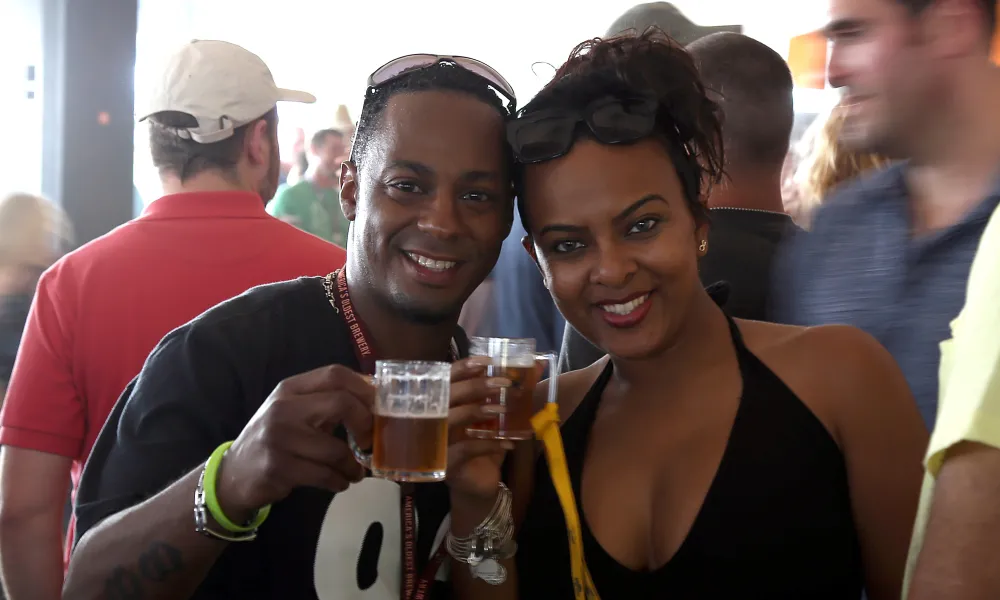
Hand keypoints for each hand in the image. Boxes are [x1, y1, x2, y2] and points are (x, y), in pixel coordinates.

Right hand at [214, 364, 374, 520]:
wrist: (234, 474)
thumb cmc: (275, 440)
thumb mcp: (295, 413)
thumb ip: (326, 403)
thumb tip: (373, 399)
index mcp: (290, 389)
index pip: (334, 374)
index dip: (364, 388)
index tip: (379, 407)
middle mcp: (283, 408)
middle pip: (341, 403)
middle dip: (364, 423)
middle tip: (370, 442)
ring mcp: (279, 438)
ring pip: (336, 449)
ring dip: (352, 465)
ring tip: (355, 472)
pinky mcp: (279, 467)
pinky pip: (324, 475)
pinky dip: (339, 481)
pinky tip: (339, 482)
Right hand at [444, 357, 512, 502]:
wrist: (478, 487)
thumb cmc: (484, 447)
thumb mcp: (492, 421)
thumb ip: (501, 398)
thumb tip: (528, 371)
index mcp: (442, 406)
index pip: (446, 380)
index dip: (463, 368)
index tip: (486, 362)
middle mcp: (434, 422)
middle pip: (446, 396)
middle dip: (474, 386)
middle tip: (502, 383)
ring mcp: (437, 443)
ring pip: (451, 419)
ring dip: (477, 411)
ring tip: (501, 409)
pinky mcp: (446, 464)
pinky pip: (465, 449)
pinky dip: (487, 444)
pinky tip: (507, 444)